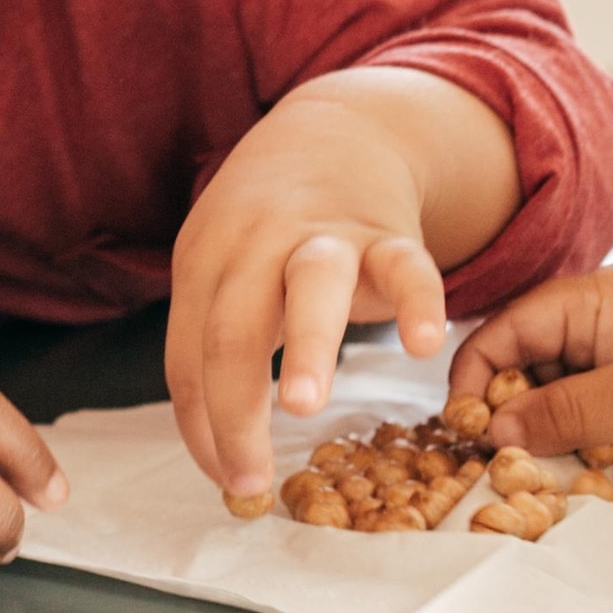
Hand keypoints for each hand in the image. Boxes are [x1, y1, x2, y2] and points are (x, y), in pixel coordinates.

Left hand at [169, 91, 458, 496]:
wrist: (339, 131)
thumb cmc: (271, 227)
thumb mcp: (224, 267)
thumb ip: (217, 343)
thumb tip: (214, 446)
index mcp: (206, 261)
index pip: (190, 357)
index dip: (201, 427)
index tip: (225, 481)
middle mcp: (257, 244)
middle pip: (233, 329)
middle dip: (234, 410)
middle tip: (247, 481)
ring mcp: (325, 236)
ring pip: (310, 287)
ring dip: (303, 347)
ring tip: (300, 407)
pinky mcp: (389, 234)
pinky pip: (407, 266)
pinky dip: (417, 302)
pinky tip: (422, 345)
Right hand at [452, 265, 612, 487]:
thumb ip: (560, 412)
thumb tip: (493, 431)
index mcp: (601, 301)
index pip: (513, 326)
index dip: (479, 373)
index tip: (461, 425)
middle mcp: (608, 330)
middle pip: (533, 374)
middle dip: (525, 421)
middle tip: (512, 464)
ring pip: (564, 412)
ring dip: (569, 448)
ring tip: (582, 473)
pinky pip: (600, 435)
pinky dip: (603, 460)